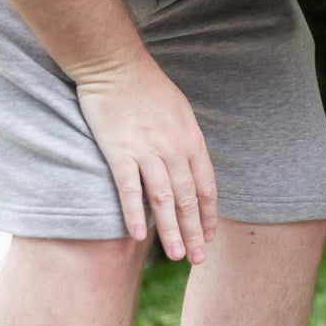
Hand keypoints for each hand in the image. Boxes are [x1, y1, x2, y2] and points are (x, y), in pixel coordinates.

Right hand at [75, 57, 217, 263]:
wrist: (116, 66)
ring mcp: (147, 150)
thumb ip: (185, 141)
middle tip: (198, 258)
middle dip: (195, 231)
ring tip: (176, 255)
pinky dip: (135, 213)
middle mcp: (174, 148)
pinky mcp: (119, 151)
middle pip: (188, 198)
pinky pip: (130, 189)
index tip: (210, 235)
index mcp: (191, 139)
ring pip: (164, 199)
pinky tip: (139, 236)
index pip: (206, 185)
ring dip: (170, 230)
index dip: (209, 213)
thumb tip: (191, 166)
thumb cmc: (148, 88)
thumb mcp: (180, 112)